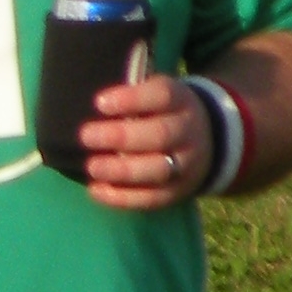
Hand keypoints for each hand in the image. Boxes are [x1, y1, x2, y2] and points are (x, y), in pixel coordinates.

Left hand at [80, 72, 211, 212]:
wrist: (207, 140)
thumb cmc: (162, 111)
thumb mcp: (156, 94)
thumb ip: (130, 92)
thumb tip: (89, 95)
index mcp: (180, 101)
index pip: (162, 96)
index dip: (131, 99)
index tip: (99, 102)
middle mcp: (187, 133)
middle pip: (160, 135)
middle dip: (120, 136)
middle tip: (84, 135)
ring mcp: (185, 165)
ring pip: (157, 170)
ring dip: (121, 170)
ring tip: (91, 166)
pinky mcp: (177, 192)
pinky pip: (151, 199)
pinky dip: (121, 198)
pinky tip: (95, 190)